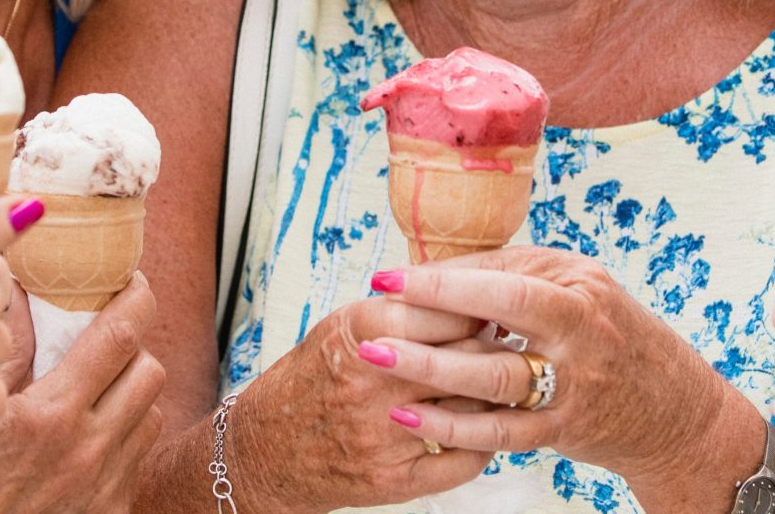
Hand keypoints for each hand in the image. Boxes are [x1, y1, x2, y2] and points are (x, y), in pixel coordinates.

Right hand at [0, 275, 169, 512]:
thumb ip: (7, 348)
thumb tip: (24, 292)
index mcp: (50, 414)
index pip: (118, 337)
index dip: (135, 299)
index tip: (130, 282)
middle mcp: (88, 448)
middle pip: (149, 369)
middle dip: (134, 345)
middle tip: (108, 337)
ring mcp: (107, 480)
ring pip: (153, 410)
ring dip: (131, 391)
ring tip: (97, 389)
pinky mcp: (114, 505)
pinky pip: (141, 452)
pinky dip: (126, 431)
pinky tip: (92, 431)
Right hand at [222, 295, 491, 512]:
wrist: (266, 448)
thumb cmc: (315, 377)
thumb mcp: (346, 326)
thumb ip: (403, 309)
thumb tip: (473, 295)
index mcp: (362, 332)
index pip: (451, 313)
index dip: (480, 309)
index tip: (493, 308)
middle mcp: (371, 382)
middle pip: (467, 360)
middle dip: (493, 350)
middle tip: (507, 345)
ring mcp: (382, 435)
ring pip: (472, 411)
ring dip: (493, 398)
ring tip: (500, 384)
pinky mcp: (392, 480)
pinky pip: (463, 462)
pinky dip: (482, 445)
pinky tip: (483, 429)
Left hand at [357, 248, 742, 496]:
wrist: (672, 410)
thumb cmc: (609, 337)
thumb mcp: (578, 291)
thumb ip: (516, 279)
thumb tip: (436, 272)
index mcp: (579, 286)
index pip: (504, 274)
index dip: (443, 277)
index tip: (389, 276)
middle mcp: (581, 330)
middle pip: (502, 315)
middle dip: (433, 312)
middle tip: (375, 313)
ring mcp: (575, 384)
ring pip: (497, 378)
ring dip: (433, 369)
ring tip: (380, 361)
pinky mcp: (564, 430)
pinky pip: (502, 432)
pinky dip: (456, 425)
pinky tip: (414, 415)